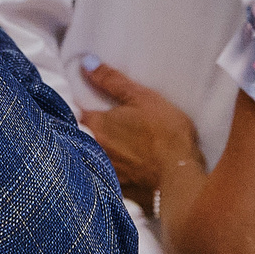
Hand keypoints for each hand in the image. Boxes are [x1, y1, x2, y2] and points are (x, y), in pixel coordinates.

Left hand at [76, 57, 203, 204]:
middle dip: (83, 130)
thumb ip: (111, 80)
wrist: (181, 176)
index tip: (83, 104)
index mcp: (96, 125)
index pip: (73, 112)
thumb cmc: (165, 133)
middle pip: (79, 136)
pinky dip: (108, 173)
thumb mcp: (141, 98)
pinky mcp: (116, 190)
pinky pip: (104, 179)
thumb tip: (86, 63)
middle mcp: (93, 150)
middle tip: (101, 127)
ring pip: (90, 158)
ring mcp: (103, 173)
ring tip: (113, 148)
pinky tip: (123, 169)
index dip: (77, 106)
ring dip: (93, 151)